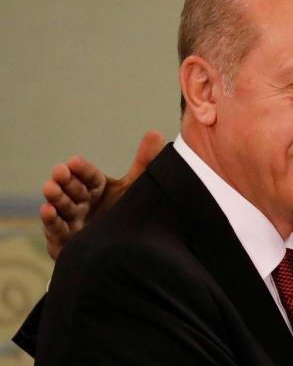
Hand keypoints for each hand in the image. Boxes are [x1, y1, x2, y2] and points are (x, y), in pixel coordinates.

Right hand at [40, 130, 165, 258]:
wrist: (129, 249)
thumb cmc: (128, 212)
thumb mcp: (138, 186)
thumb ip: (145, 161)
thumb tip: (156, 133)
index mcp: (98, 187)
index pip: (89, 175)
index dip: (81, 169)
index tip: (73, 162)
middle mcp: (83, 202)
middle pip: (73, 189)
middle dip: (65, 180)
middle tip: (59, 171)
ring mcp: (73, 221)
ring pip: (62, 207)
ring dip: (55, 197)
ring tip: (49, 188)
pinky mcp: (67, 240)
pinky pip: (57, 230)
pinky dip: (51, 220)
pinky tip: (47, 210)